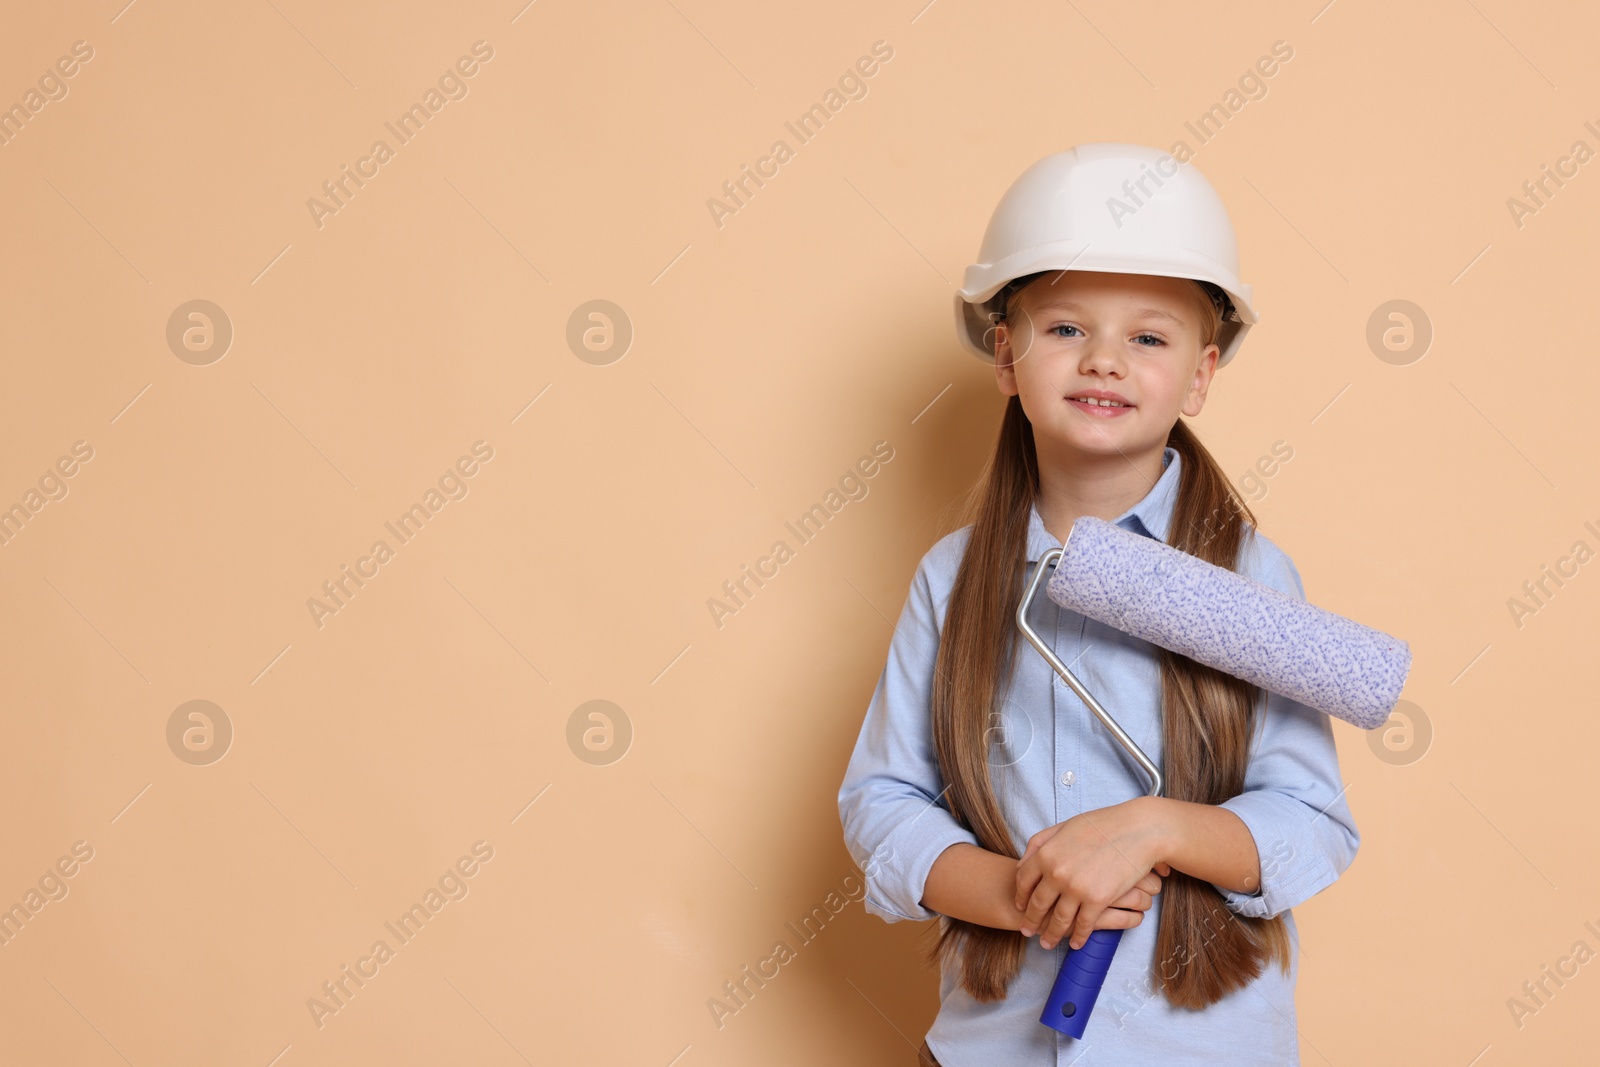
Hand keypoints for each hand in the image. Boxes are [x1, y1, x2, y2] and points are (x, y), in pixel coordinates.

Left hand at [1014, 796, 1169, 950]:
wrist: (1138, 830)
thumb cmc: (1103, 825)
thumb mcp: (1064, 827)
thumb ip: (1040, 843)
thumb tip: (1021, 864)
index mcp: (1046, 853)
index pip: (1023, 881)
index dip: (1020, 897)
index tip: (1021, 907)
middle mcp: (1056, 872)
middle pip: (1037, 904)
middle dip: (1031, 921)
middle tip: (1027, 932)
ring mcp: (1076, 887)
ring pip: (1058, 919)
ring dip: (1051, 935)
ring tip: (1046, 944)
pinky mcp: (1097, 900)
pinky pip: (1083, 925)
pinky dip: (1078, 937)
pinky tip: (1076, 943)